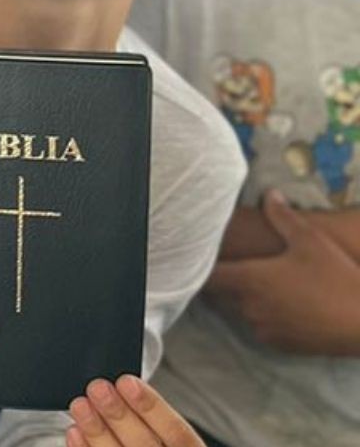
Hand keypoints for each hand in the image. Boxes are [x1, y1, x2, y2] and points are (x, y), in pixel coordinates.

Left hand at [66, 376, 202, 446]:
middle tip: (98, 389)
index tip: (127, 382)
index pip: (178, 434)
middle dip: (119, 415)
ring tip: (80, 406)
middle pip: (146, 446)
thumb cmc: (159, 444)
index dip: (153, 408)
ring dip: (98, 431)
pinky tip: (75, 432)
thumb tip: (121, 388)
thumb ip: (152, 418)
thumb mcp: (167, 433)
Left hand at [203, 190, 359, 354]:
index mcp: (249, 280)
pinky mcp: (280, 345)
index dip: (205, 266)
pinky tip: (288, 306)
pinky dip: (268, 318)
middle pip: (224, 294)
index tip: (210, 258)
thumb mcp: (311, 240)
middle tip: (248, 267)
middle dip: (231, 282)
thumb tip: (269, 194)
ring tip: (274, 287)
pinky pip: (263, 329)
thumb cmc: (336, 277)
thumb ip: (283, 217)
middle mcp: (249, 307)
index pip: (209, 276)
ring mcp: (263, 328)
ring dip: (250, 301)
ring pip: (244, 312)